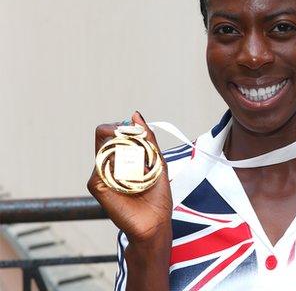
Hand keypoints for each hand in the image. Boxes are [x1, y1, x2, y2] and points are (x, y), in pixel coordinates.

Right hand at [88, 111, 172, 244]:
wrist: (156, 223)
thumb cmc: (157, 197)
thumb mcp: (157, 162)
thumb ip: (148, 138)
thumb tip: (135, 114)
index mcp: (119, 158)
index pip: (113, 131)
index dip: (125, 127)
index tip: (140, 134)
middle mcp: (106, 164)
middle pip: (105, 134)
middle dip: (125, 136)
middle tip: (142, 153)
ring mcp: (100, 174)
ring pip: (105, 148)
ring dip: (128, 155)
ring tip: (141, 174)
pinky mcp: (97, 185)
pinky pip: (104, 165)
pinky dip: (122, 169)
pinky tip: (132, 182)